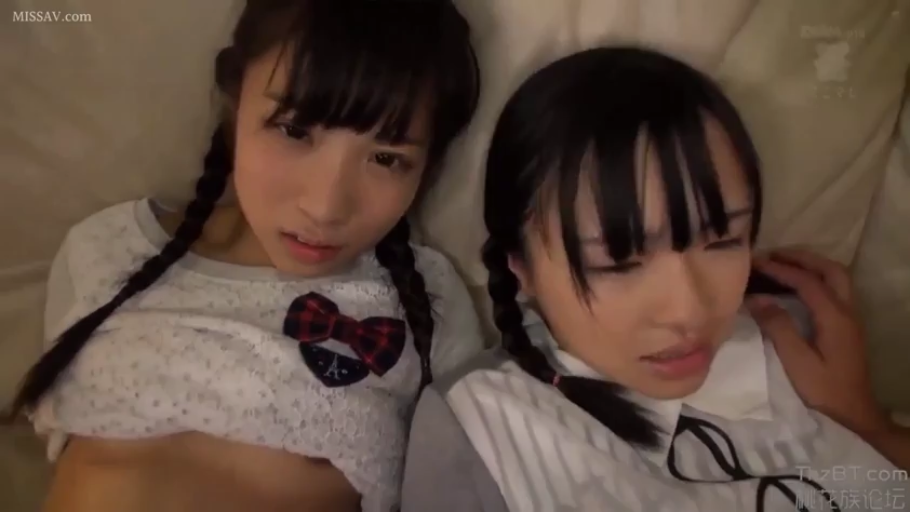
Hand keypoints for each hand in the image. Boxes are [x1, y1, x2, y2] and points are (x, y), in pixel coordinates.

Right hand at [745, 248, 890, 434]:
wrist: (855, 411)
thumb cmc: (825, 388)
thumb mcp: (797, 361)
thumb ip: (778, 327)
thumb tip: (756, 299)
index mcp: (834, 317)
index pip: (807, 282)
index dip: (780, 269)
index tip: (755, 263)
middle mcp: (847, 310)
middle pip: (830, 269)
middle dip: (802, 258)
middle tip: (773, 255)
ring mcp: (851, 316)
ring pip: (837, 277)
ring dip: (812, 265)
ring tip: (784, 264)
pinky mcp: (848, 324)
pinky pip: (836, 288)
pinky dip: (817, 277)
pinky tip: (799, 285)